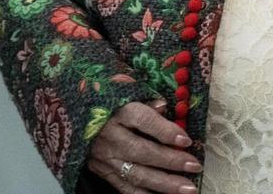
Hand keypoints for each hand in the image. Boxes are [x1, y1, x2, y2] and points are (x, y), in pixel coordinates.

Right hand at [86, 100, 200, 193]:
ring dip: (164, 184)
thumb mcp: (125, 89)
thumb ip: (146, 98)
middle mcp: (110, 136)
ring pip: (136, 174)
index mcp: (117, 111)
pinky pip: (125, 188)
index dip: (165, 131)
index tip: (186, 140)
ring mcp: (105, 158)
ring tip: (187, 189)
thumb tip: (164, 106)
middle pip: (142, 151)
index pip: (143, 120)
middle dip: (171, 161)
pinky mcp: (103, 172)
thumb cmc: (110, 99)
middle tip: (194, 166)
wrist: (77, 114)